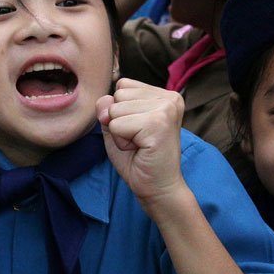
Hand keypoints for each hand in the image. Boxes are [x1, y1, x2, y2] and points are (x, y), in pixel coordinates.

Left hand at [97, 79, 186, 208]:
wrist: (157, 189)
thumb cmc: (139, 160)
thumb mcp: (117, 127)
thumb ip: (107, 109)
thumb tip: (104, 102)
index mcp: (164, 94)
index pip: (123, 85)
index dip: (121, 111)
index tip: (138, 131)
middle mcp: (169, 97)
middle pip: (118, 95)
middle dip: (120, 122)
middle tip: (139, 140)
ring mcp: (166, 109)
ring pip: (115, 109)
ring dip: (120, 133)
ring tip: (139, 145)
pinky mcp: (158, 123)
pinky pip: (117, 125)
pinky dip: (121, 142)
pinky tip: (140, 150)